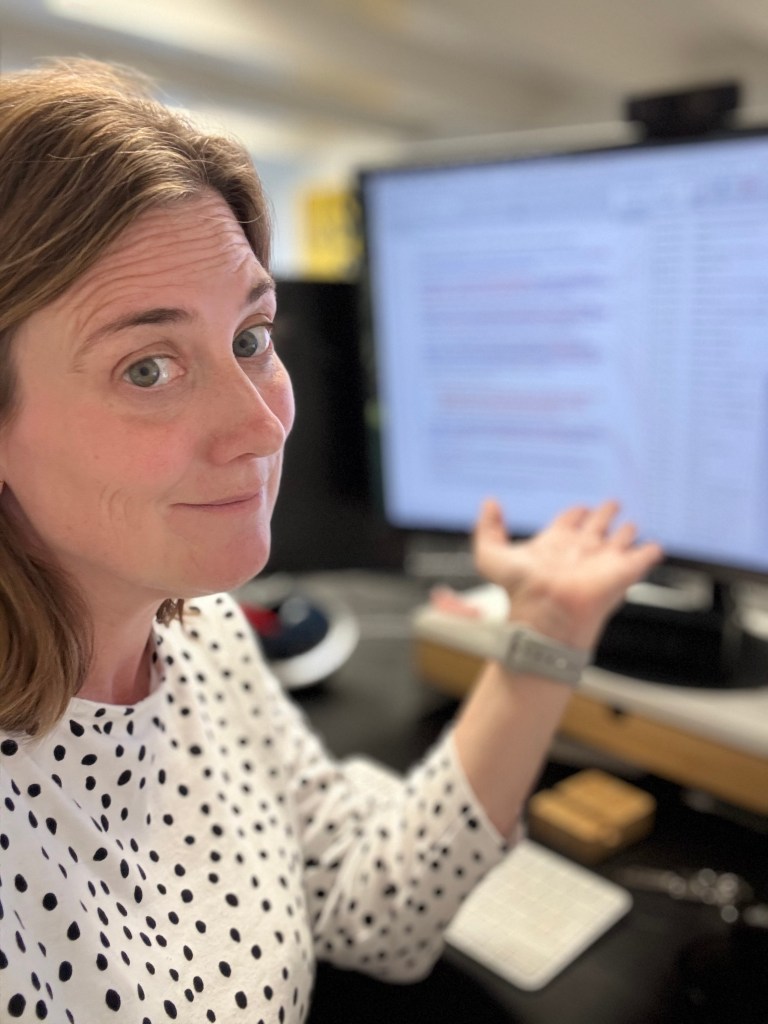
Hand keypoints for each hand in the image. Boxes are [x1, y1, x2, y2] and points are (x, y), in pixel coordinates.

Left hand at [472, 498, 662, 650]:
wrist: (545, 611)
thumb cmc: (519, 590)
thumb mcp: (491, 554)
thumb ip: (488, 527)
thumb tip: (490, 502)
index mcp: (554, 544)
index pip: (568, 522)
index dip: (574, 514)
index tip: (579, 509)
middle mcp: (580, 550)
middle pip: (596, 526)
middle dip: (604, 513)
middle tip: (612, 504)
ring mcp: (602, 560)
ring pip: (619, 539)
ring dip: (626, 531)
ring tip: (631, 525)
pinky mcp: (623, 571)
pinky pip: (643, 557)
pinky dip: (649, 551)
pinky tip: (653, 547)